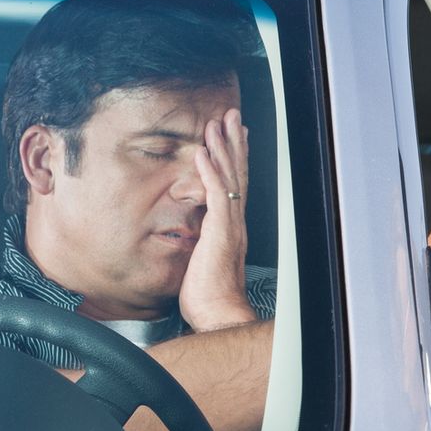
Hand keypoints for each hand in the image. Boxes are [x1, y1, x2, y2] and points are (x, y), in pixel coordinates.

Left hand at [180, 108, 255, 332]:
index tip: (234, 136)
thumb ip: (201, 244)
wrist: (221, 314)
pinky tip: (204, 152)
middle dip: (233, 142)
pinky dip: (210, 170)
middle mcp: (235, 222)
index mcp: (232, 228)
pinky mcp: (220, 231)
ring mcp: (229, 225)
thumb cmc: (210, 297)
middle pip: (237, 173)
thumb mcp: (203, 264)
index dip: (234, 159)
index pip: (235, 185)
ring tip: (217, 123)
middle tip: (231, 116)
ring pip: (229, 177)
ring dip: (222, 147)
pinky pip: (216, 194)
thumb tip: (193, 238)